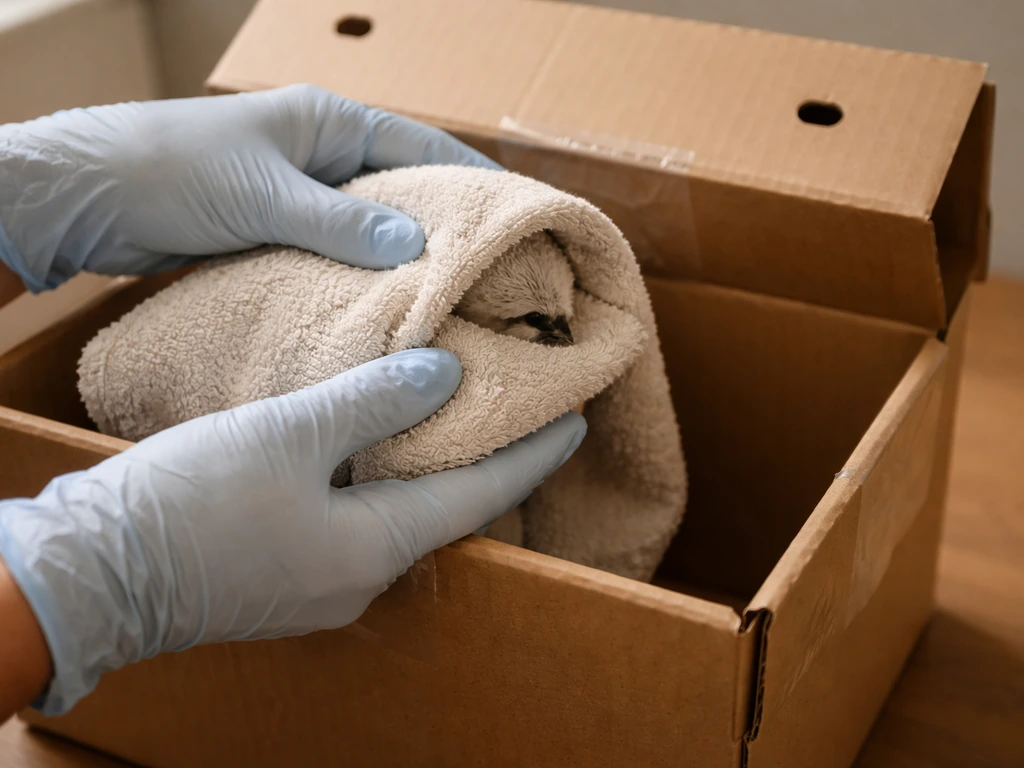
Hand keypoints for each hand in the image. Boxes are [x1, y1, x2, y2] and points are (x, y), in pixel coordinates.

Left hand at [0, 84, 498, 291]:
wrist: (88, 197)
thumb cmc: (171, 171)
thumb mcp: (264, 194)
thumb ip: (340, 222)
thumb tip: (419, 247)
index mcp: (330, 123)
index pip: (422, 149)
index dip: (474, 182)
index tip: (521, 216)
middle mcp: (324, 156)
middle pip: (405, 193)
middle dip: (447, 229)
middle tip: (496, 272)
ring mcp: (303, 196)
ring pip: (373, 231)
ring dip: (405, 262)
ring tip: (452, 301)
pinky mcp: (281, 234)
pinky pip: (338, 257)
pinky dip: (364, 280)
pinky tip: (388, 310)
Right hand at [0, 349, 584, 714]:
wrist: (89, 575)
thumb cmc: (187, 506)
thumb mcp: (286, 437)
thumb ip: (370, 403)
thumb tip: (445, 375)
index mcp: (373, 548)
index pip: (478, 496)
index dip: (530, 457)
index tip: (575, 422)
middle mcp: (359, 577)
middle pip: (445, 511)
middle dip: (486, 462)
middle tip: (520, 412)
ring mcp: (320, 582)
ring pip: (398, 515)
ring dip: (429, 468)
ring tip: (455, 418)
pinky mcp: (285, 572)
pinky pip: (356, 521)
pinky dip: (379, 480)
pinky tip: (373, 446)